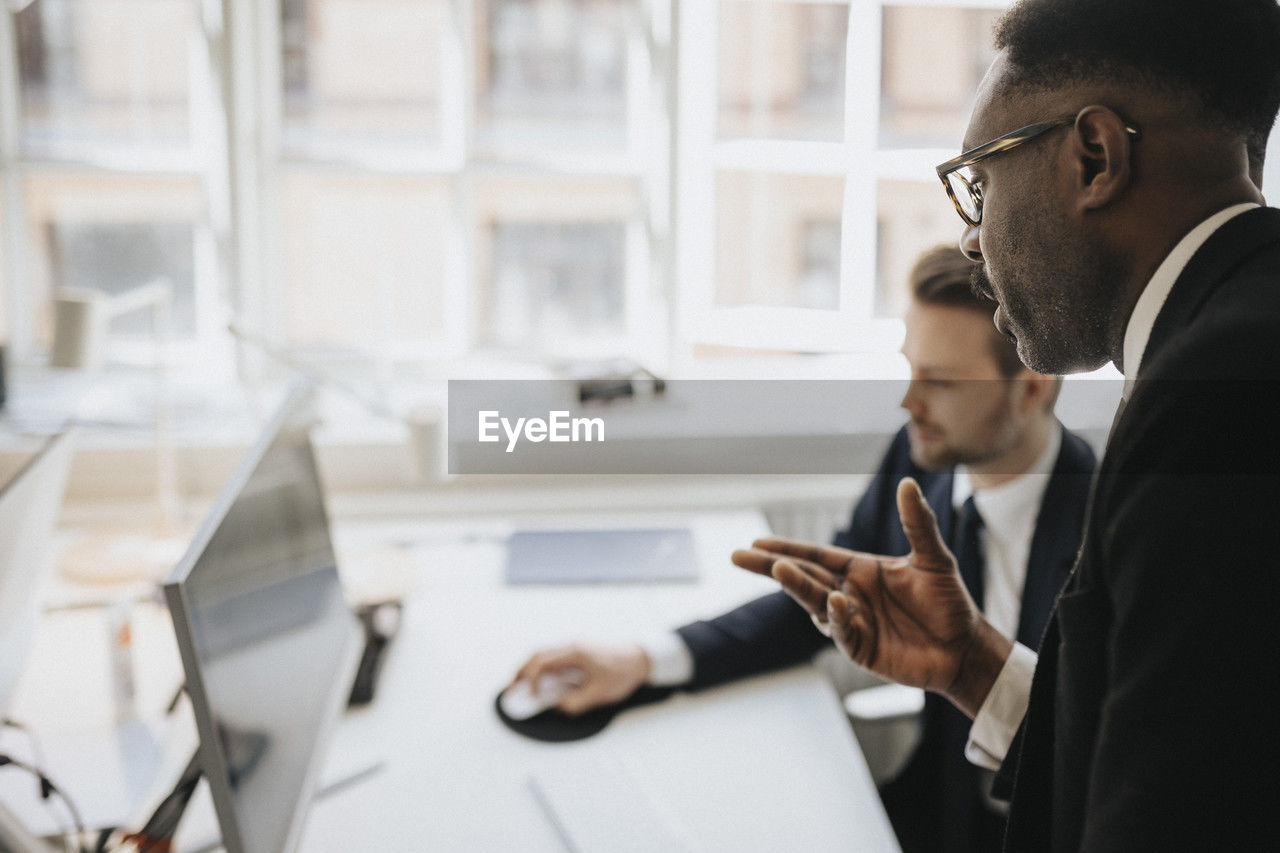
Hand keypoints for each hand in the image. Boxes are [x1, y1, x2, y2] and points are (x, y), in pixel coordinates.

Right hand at [510, 643, 650, 714]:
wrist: (640, 658)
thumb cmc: (623, 673)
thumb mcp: (600, 693)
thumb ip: (576, 702)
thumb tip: (558, 706)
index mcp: (575, 654)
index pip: (543, 664)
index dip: (532, 680)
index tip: (532, 697)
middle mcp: (571, 647)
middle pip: (537, 655)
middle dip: (521, 671)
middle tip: (511, 689)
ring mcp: (574, 647)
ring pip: (543, 654)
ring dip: (529, 668)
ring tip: (521, 685)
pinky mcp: (577, 652)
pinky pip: (552, 656)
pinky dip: (541, 667)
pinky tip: (540, 681)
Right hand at [732, 477, 1011, 716]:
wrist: (965, 648)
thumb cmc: (949, 602)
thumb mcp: (934, 558)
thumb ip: (918, 524)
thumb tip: (908, 484)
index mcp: (859, 569)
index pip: (816, 555)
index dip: (787, 548)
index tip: (757, 542)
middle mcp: (849, 593)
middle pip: (804, 577)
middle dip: (772, 566)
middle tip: (739, 556)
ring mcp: (852, 622)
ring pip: (817, 601)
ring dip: (796, 586)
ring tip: (776, 569)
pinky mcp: (861, 648)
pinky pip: (843, 630)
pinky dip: (838, 617)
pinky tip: (836, 602)